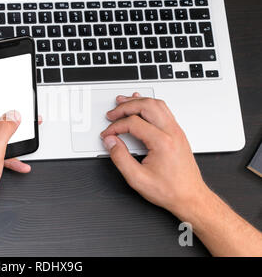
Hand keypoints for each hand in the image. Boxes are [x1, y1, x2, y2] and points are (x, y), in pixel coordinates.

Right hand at [100, 93, 209, 216]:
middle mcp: (172, 133)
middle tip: (112, 113)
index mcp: (162, 142)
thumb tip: (111, 142)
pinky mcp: (177, 133)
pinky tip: (141, 104)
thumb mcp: (137, 179)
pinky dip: (149, 104)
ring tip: (123, 102)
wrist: (190, 198)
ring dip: (138, 101)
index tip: (108, 134)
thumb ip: (120, 158)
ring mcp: (176, 131)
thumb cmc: (170, 190)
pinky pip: (163, 110)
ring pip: (156, 104)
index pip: (133, 123)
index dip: (115, 127)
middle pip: (146, 106)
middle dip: (125, 107)